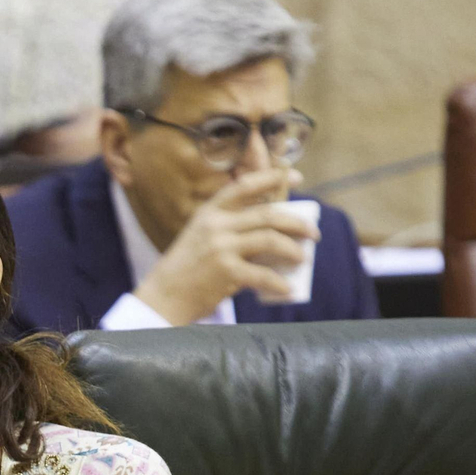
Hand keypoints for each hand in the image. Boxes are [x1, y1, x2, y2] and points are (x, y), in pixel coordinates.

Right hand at [134, 167, 319, 325]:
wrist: (162, 297)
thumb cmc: (186, 269)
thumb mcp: (201, 237)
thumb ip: (228, 228)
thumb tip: (270, 232)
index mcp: (209, 212)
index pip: (245, 185)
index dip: (273, 177)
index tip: (297, 178)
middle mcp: (216, 225)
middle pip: (268, 214)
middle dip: (297, 223)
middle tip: (312, 233)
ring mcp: (221, 247)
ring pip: (271, 239)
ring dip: (293, 249)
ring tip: (302, 259)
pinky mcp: (226, 272)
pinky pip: (264, 274)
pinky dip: (279, 283)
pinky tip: (286, 288)